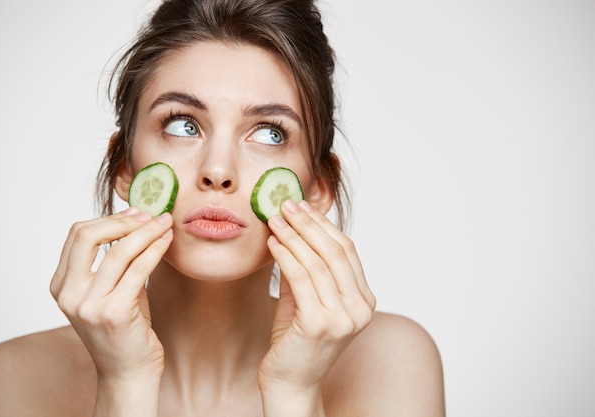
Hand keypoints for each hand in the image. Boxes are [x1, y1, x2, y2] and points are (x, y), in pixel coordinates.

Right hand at [49, 208, 172, 379]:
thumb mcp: (110, 290)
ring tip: (165, 223)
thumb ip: (113, 260)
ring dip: (146, 231)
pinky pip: (139, 268)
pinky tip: (168, 241)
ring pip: (119, 250)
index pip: (77, 235)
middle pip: (87, 235)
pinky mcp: (114, 312)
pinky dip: (156, 249)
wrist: (129, 372)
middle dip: (122, 220)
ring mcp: (89, 304)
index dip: (108, 218)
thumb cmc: (124, 329)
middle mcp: (69, 294)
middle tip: (149, 215)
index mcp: (61, 286)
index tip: (134, 213)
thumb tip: (135, 221)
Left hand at [258, 199, 375, 400]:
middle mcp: (359, 309)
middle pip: (336, 252)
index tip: (301, 206)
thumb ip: (306, 268)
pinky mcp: (319, 325)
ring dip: (293, 236)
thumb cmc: (295, 342)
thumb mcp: (306, 299)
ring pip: (318, 263)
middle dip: (308, 224)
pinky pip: (301, 279)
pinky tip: (272, 243)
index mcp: (363, 301)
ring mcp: (342, 318)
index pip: (347, 251)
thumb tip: (292, 228)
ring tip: (274, 220)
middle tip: (286, 205)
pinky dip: (285, 256)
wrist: (289, 385)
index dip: (323, 225)